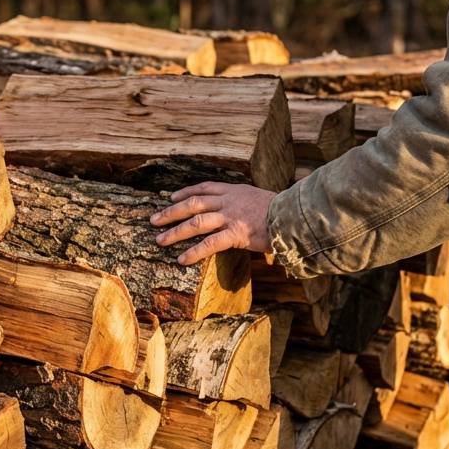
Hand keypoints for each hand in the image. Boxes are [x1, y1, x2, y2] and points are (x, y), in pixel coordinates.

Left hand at [150, 182, 275, 264]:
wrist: (295, 216)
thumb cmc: (283, 211)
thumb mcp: (261, 199)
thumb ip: (247, 204)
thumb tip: (244, 213)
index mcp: (235, 190)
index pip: (204, 188)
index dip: (185, 192)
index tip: (171, 197)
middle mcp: (229, 200)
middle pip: (193, 204)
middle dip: (170, 212)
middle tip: (153, 220)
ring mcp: (231, 216)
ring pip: (196, 222)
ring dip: (175, 232)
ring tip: (159, 240)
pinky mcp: (236, 233)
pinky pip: (209, 243)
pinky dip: (194, 252)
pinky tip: (181, 259)